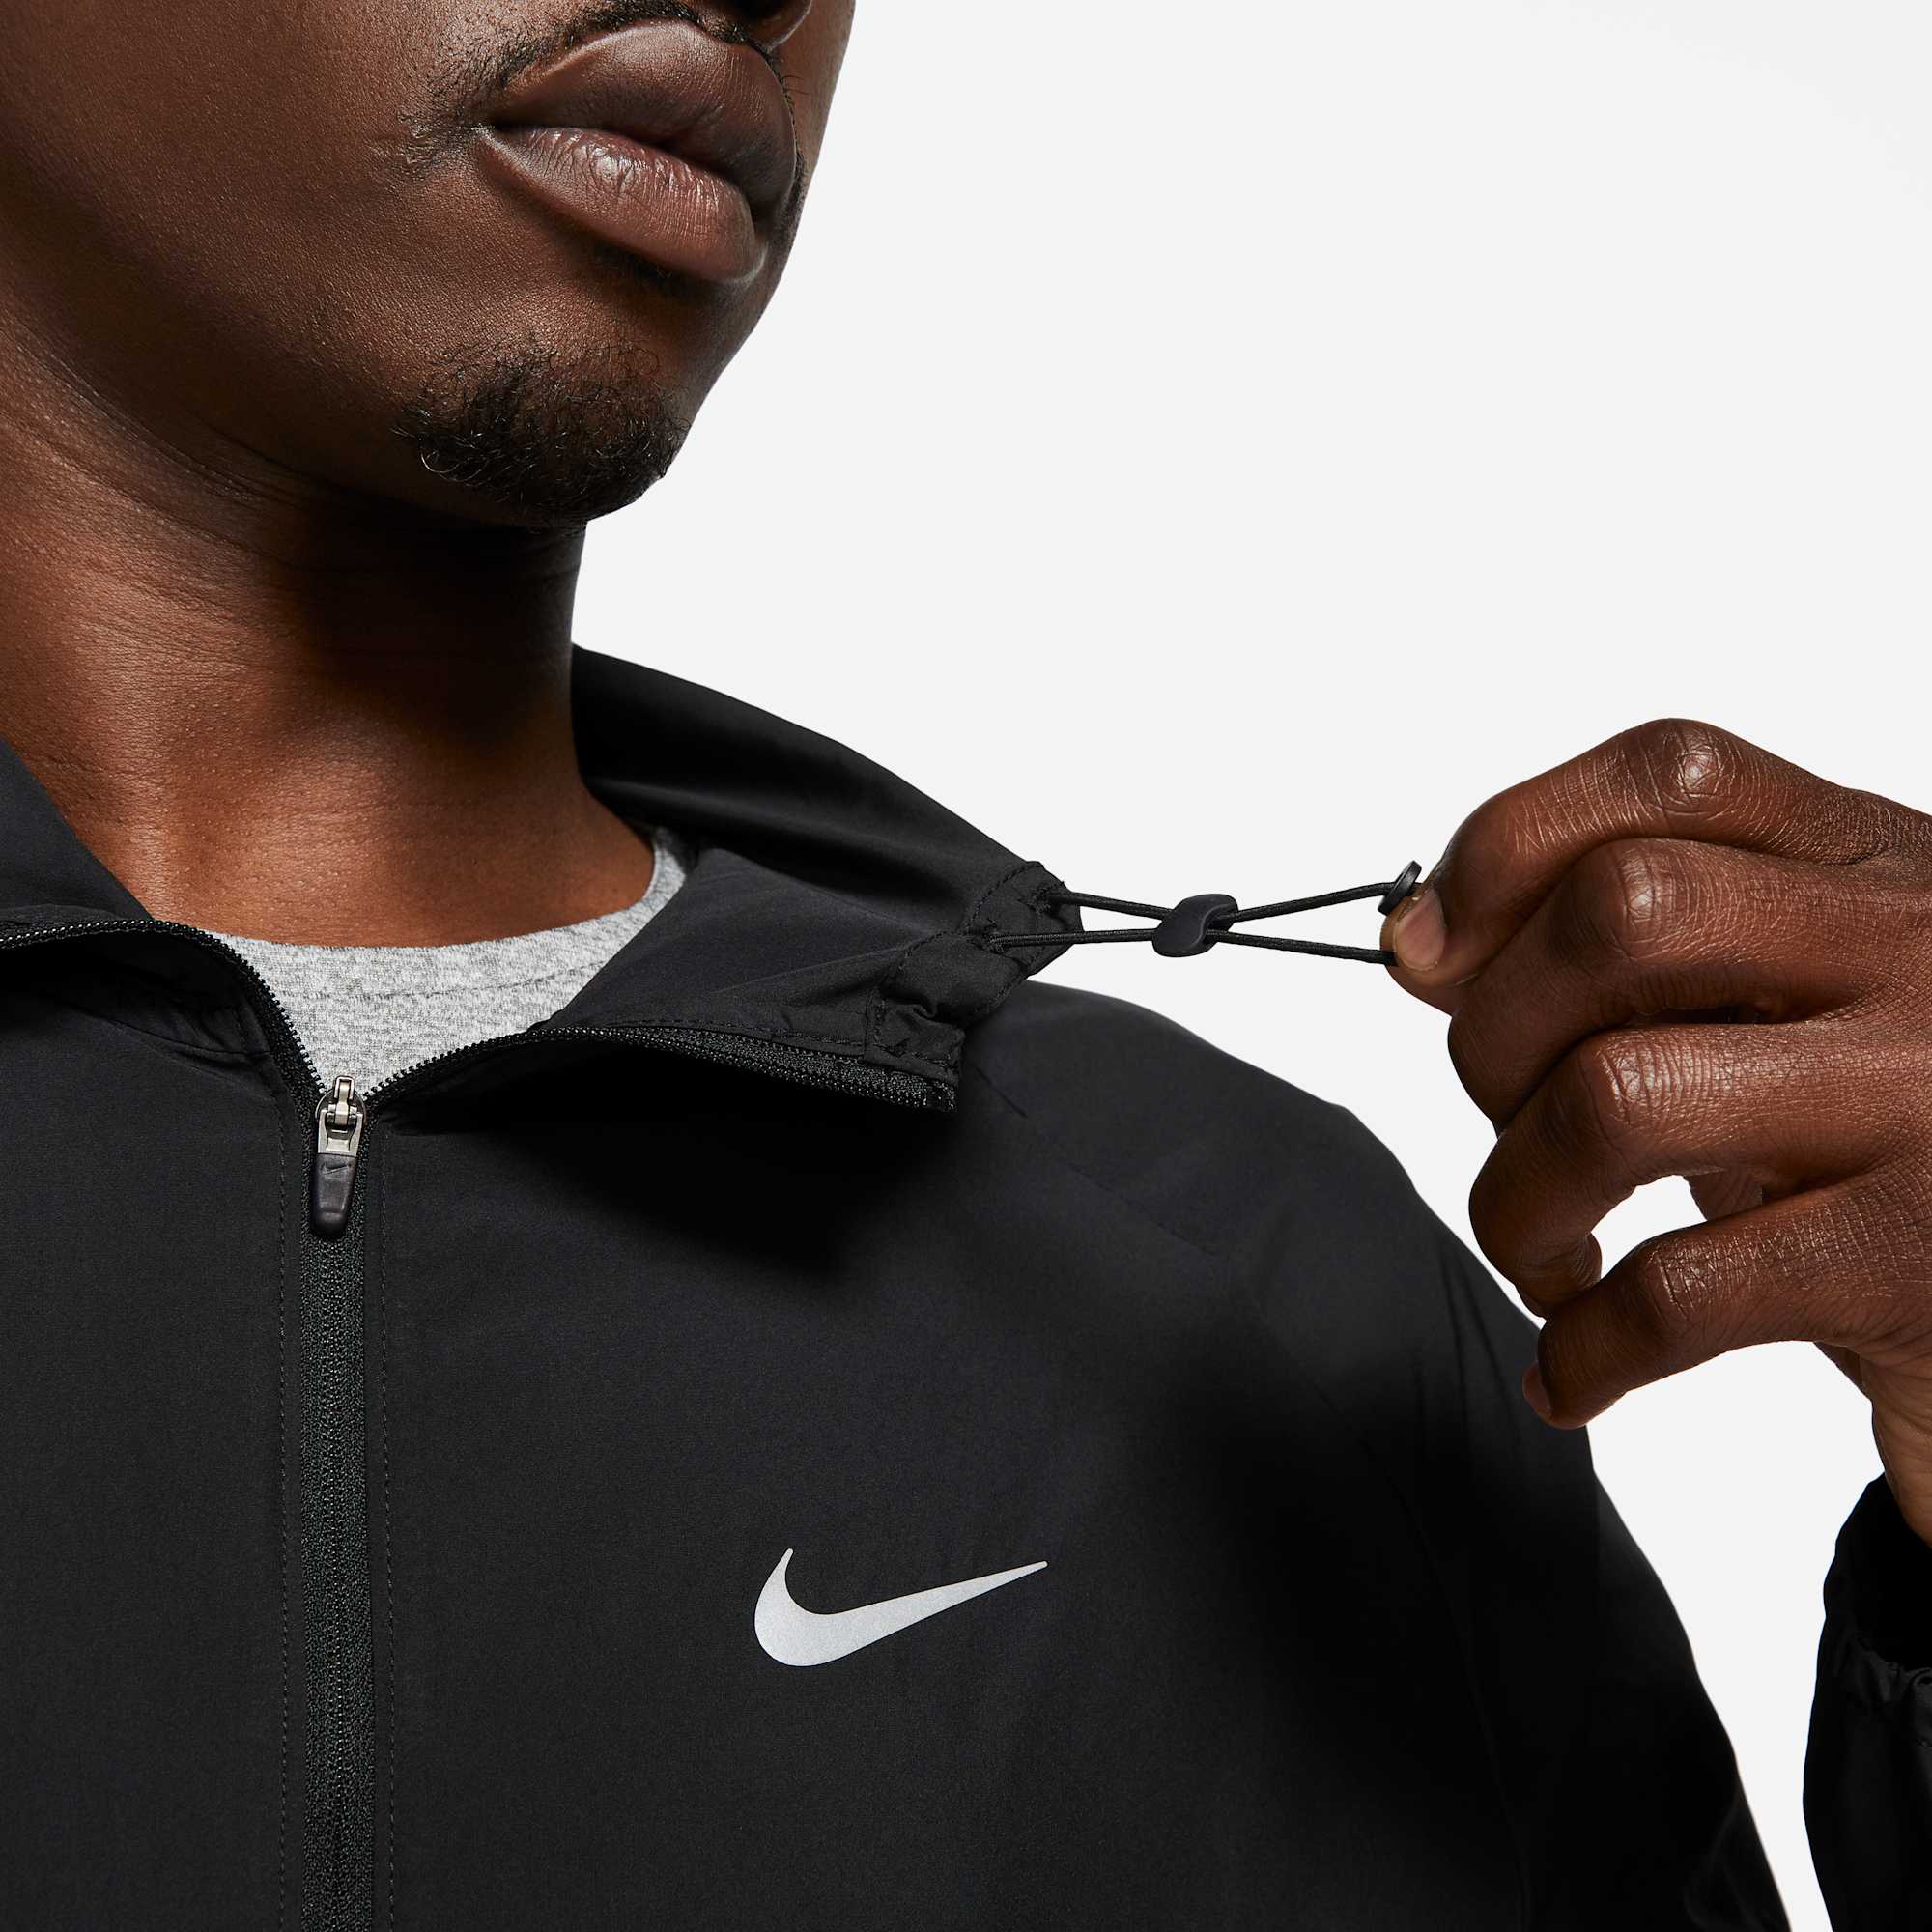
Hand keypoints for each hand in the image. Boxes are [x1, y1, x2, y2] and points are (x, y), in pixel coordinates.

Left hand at [1381, 719, 1931, 1542]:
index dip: (1508, 846)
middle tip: (1503, 1122)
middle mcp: (1916, 953)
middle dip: (1496, 1032)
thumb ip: (1633, 951)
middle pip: (1622, 915)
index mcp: (1874, 868)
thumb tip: (1424, 943)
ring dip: (1518, 1200)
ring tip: (1538, 1253)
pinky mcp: (1916, 1261)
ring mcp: (1924, 1101)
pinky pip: (1681, 1292)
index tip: (1429, 949)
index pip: (1671, 776)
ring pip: (1619, 1096)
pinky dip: (1583, 1344)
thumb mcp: (1791, 1000)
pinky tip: (1575, 1364)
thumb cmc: (1892, 1133)